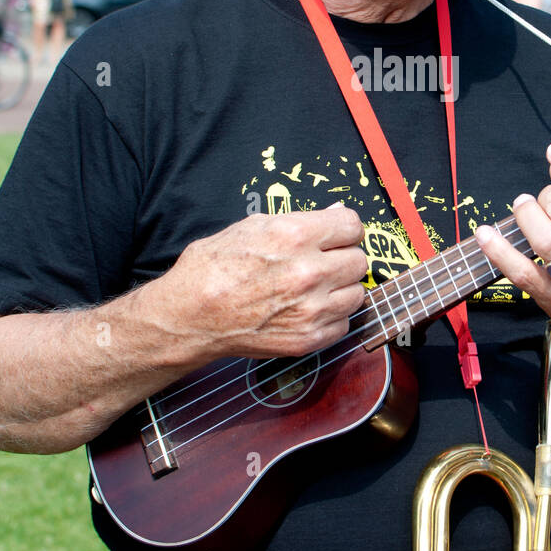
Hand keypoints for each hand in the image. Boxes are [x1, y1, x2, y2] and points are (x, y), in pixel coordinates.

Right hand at [146, 205, 368, 361]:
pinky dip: (331, 317)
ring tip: (316, 288)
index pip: (353, 226)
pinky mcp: (308, 338)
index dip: (343, 229)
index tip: (336, 236)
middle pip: (359, 260)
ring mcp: (311, 309)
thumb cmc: (214, 267)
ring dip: (341, 289)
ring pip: (357, 293)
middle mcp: (309, 272)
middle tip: (323, 262)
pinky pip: (344, 323)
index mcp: (295, 236)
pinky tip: (309, 309)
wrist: (191, 315)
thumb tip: (335, 213)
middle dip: (342, 258)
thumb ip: (300, 220)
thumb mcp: (252, 226)